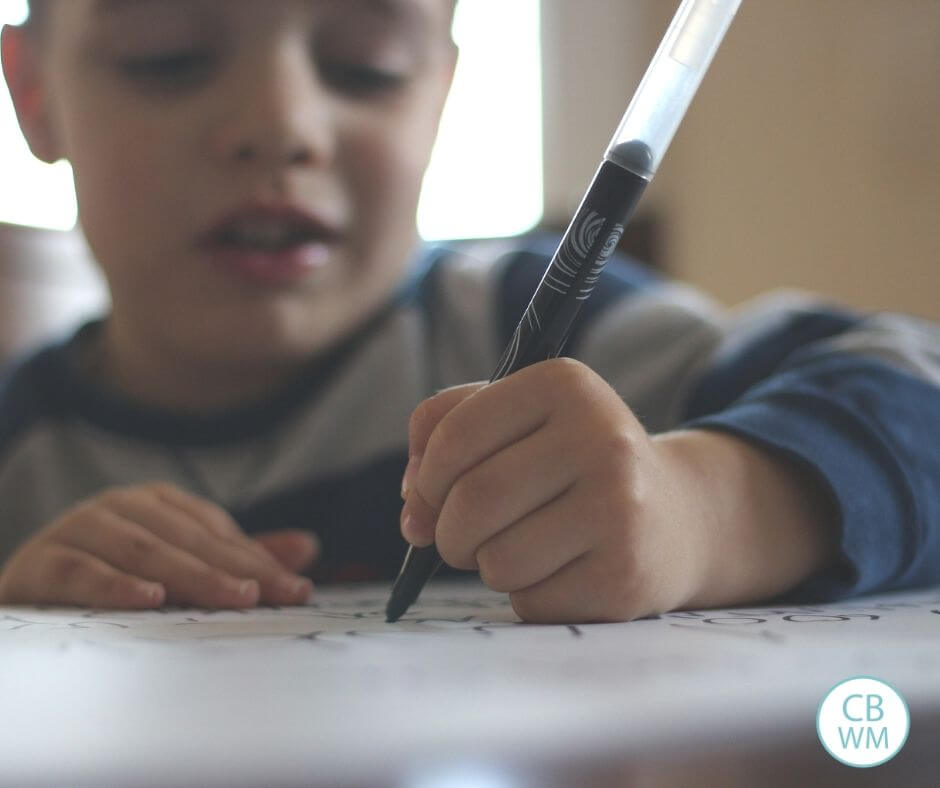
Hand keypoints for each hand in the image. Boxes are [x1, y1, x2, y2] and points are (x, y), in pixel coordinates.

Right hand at [0, 483, 316, 607]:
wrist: (27, 590)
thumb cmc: (110, 574)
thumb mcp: (178, 564)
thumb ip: (238, 558)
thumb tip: (308, 547)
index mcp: (158, 503)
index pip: (219, 531)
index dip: (260, 560)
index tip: (299, 589)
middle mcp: (122, 507)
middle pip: (188, 538)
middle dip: (237, 569)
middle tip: (275, 595)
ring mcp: (80, 529)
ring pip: (144, 550)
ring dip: (191, 574)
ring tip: (234, 597)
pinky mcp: (42, 562)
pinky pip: (82, 571)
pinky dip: (116, 585)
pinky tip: (150, 598)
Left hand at [400, 358, 836, 622]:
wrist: (676, 517)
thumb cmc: (571, 463)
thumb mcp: (516, 420)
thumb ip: (442, 436)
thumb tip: (412, 510)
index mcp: (564, 384)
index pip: (453, 436)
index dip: (425, 478)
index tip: (432, 495)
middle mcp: (601, 438)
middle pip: (472, 501)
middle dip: (448, 532)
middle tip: (461, 537)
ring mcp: (619, 509)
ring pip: (496, 560)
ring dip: (489, 566)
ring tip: (524, 547)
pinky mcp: (624, 576)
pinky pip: (529, 602)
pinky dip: (528, 595)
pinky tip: (564, 570)